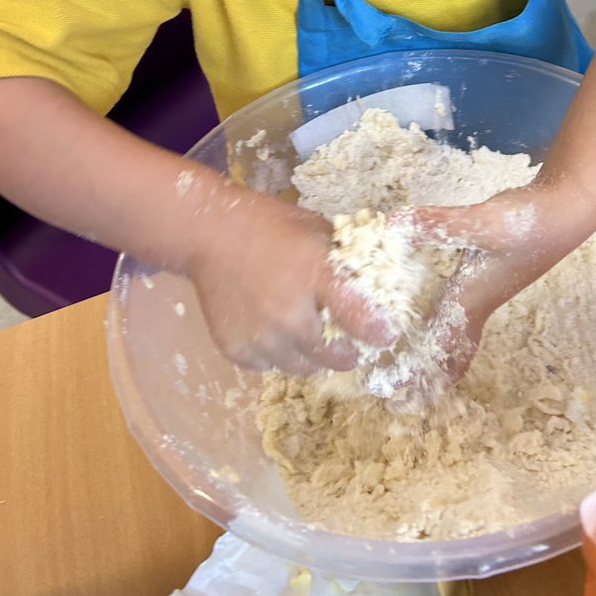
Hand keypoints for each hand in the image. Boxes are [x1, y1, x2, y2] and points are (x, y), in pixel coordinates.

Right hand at [181, 178, 398, 375]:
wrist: (210, 234)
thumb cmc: (270, 227)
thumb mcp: (318, 230)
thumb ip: (346, 259)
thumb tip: (379, 279)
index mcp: (316, 276)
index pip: (363, 320)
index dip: (380, 332)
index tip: (385, 335)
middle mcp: (290, 314)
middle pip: (335, 357)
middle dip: (346, 353)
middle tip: (346, 344)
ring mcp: (261, 336)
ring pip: (302, 368)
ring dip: (310, 357)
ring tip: (304, 333)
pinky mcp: (237, 350)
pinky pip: (269, 366)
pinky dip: (275, 354)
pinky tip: (271, 328)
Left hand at [401, 184, 586, 383]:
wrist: (565, 212)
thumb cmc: (529, 223)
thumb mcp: (483, 224)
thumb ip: (440, 224)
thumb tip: (392, 225)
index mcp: (470, 301)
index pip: (440, 351)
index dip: (418, 378)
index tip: (392, 402)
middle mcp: (475, 303)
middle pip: (450, 355)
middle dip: (425, 378)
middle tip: (393, 399)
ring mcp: (481, 290)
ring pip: (453, 335)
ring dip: (432, 355)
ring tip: (404, 369)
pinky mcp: (482, 273)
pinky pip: (454, 312)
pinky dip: (437, 324)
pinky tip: (422, 316)